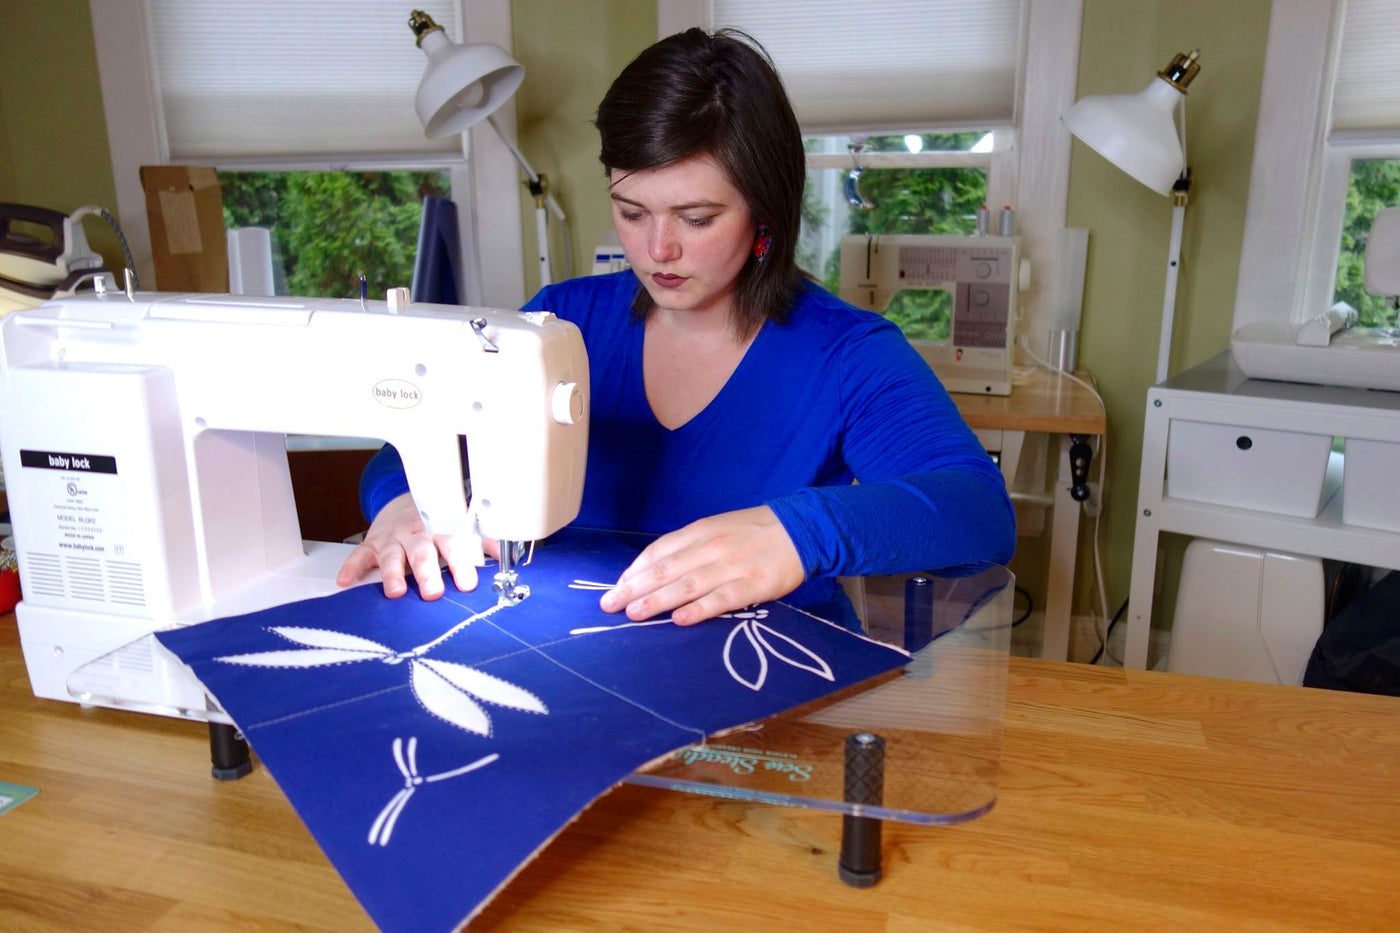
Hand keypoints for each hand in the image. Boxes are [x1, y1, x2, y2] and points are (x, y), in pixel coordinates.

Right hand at [336, 492, 493, 599]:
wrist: (405, 503)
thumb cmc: (438, 522)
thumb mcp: (464, 529)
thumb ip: (487, 543)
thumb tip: (510, 556)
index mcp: (442, 529)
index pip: (453, 546)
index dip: (461, 565)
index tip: (468, 584)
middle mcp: (416, 534)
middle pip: (422, 554)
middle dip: (427, 573)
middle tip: (433, 592)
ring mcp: (392, 540)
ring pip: (391, 556)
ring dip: (392, 574)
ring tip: (395, 592)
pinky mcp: (372, 545)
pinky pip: (359, 556)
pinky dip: (351, 567)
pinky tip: (346, 581)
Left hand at [599, 506, 804, 624]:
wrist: (801, 529)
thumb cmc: (754, 531)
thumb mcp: (717, 528)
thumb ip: (689, 546)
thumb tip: (655, 568)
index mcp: (700, 532)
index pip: (658, 551)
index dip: (634, 570)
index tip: (616, 586)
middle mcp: (710, 548)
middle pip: (664, 569)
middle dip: (633, 588)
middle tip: (609, 604)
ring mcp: (731, 566)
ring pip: (686, 585)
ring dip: (657, 601)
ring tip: (634, 614)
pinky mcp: (751, 585)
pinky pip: (720, 599)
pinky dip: (699, 609)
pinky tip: (679, 620)